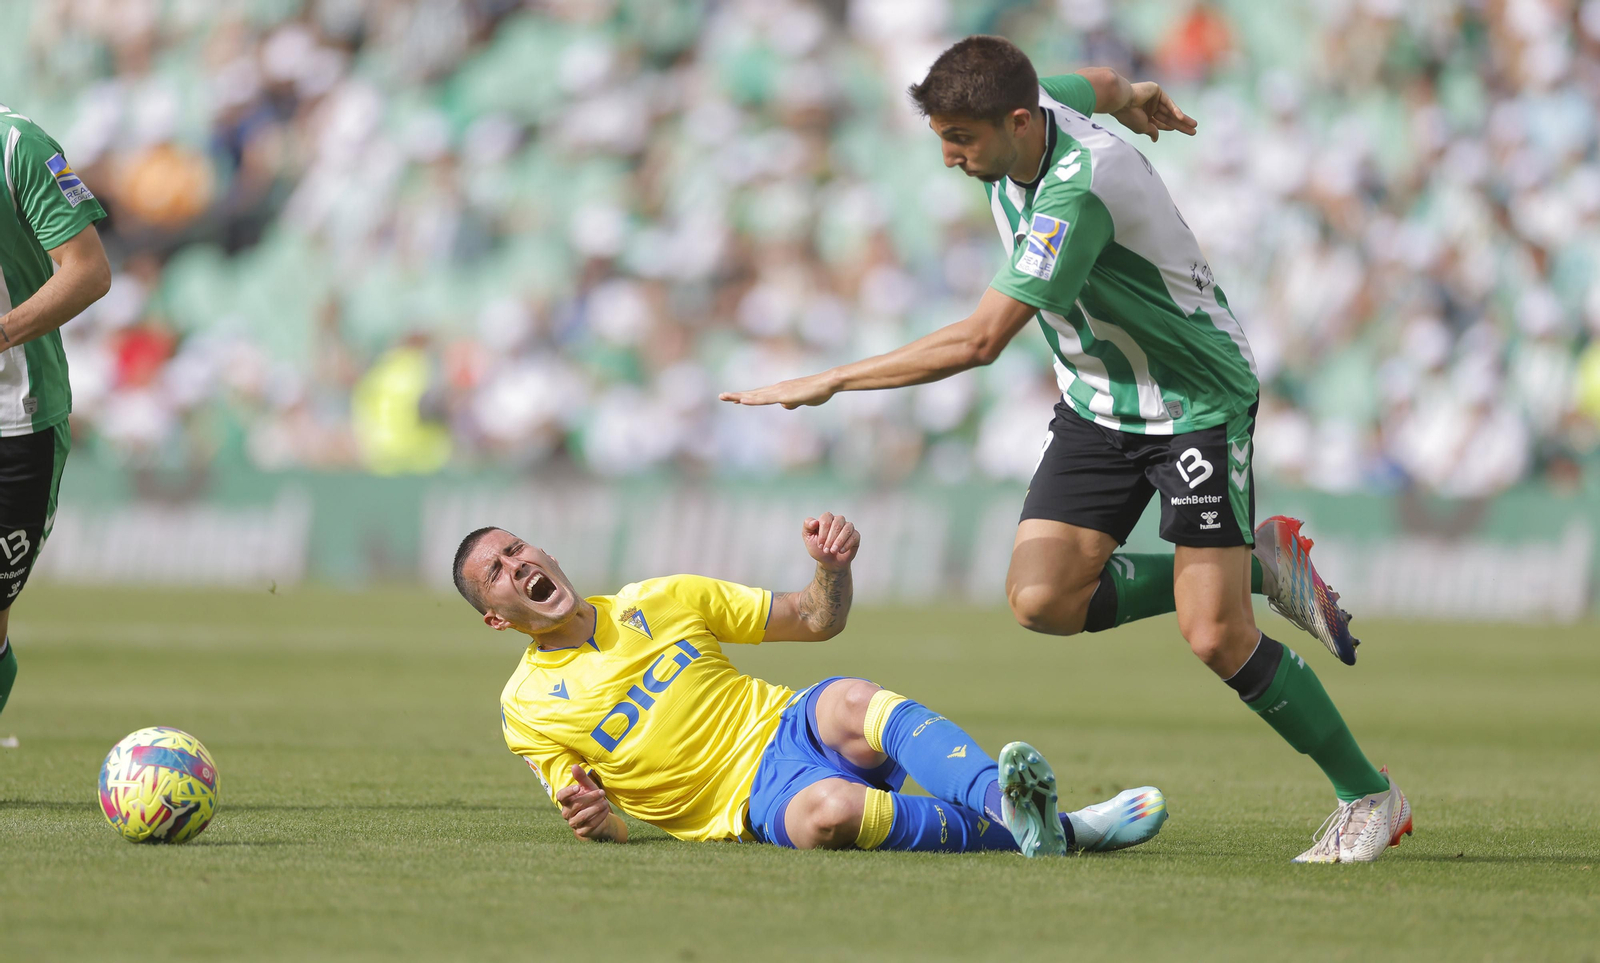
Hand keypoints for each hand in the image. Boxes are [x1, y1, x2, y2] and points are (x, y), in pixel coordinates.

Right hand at [555, 765, 616, 839]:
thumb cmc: (591, 799)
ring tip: (605, 802)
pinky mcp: (582, 832)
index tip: (578, 787)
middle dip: (590, 798)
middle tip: (602, 792)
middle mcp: (567, 813)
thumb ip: (581, 777)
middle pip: (575, 805)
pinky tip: (606, 811)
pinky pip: (590, 825)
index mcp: (566, 801)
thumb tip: (574, 766)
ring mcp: (574, 823)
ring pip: (582, 816)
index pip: (560, 796)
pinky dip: (599, 817)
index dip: (567, 792)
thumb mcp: (587, 787)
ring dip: (595, 808)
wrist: (599, 816)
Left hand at [719, 372, 836, 408]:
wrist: (827, 383)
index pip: (759, 394)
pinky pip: (766, 399)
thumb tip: (784, 405)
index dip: (746, 397)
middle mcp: (777, 389)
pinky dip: (754, 400)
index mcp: (780, 391)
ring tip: (726, 397)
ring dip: (741, 396)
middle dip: (737, 395)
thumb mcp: (802, 400)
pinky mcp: (785, 395)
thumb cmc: (817, 391)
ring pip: (757, 396)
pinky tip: (744, 401)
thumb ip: (792, 402)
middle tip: (721, 396)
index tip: (734, 399)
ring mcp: (780, 391)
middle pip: (754, 393)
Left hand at [802, 512, 858, 569]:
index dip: (823, 532)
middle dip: (831, 538)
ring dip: (839, 541)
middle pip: (837, 522)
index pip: (826, 518)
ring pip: (847, 528)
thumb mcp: (808, 538)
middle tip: (826, 550)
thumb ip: (807, 527)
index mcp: (826, 519)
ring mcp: (848, 527)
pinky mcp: (855, 536)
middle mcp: (838, 520)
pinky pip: (854, 536)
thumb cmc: (818, 548)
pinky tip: (841, 551)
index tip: (819, 545)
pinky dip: (847, 544)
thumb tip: (814, 522)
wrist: (828, 562)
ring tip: (833, 551)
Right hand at [1113, 82, 1196, 141]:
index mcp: (1144, 115)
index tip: (1184, 131)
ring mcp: (1153, 98)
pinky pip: (1168, 102)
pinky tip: (1182, 119)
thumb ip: (1151, 131)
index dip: (1171, 127)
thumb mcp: (1142, 128)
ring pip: (1171, 110)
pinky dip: (1175, 111)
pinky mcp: (1156, 90)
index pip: (1160, 122)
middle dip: (1181, 124)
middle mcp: (1149, 106)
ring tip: (1194, 125)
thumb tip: (1156, 138)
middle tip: (1193, 131)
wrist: (1122, 101)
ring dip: (1183, 118)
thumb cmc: (1129, 116)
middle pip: (1168, 117)